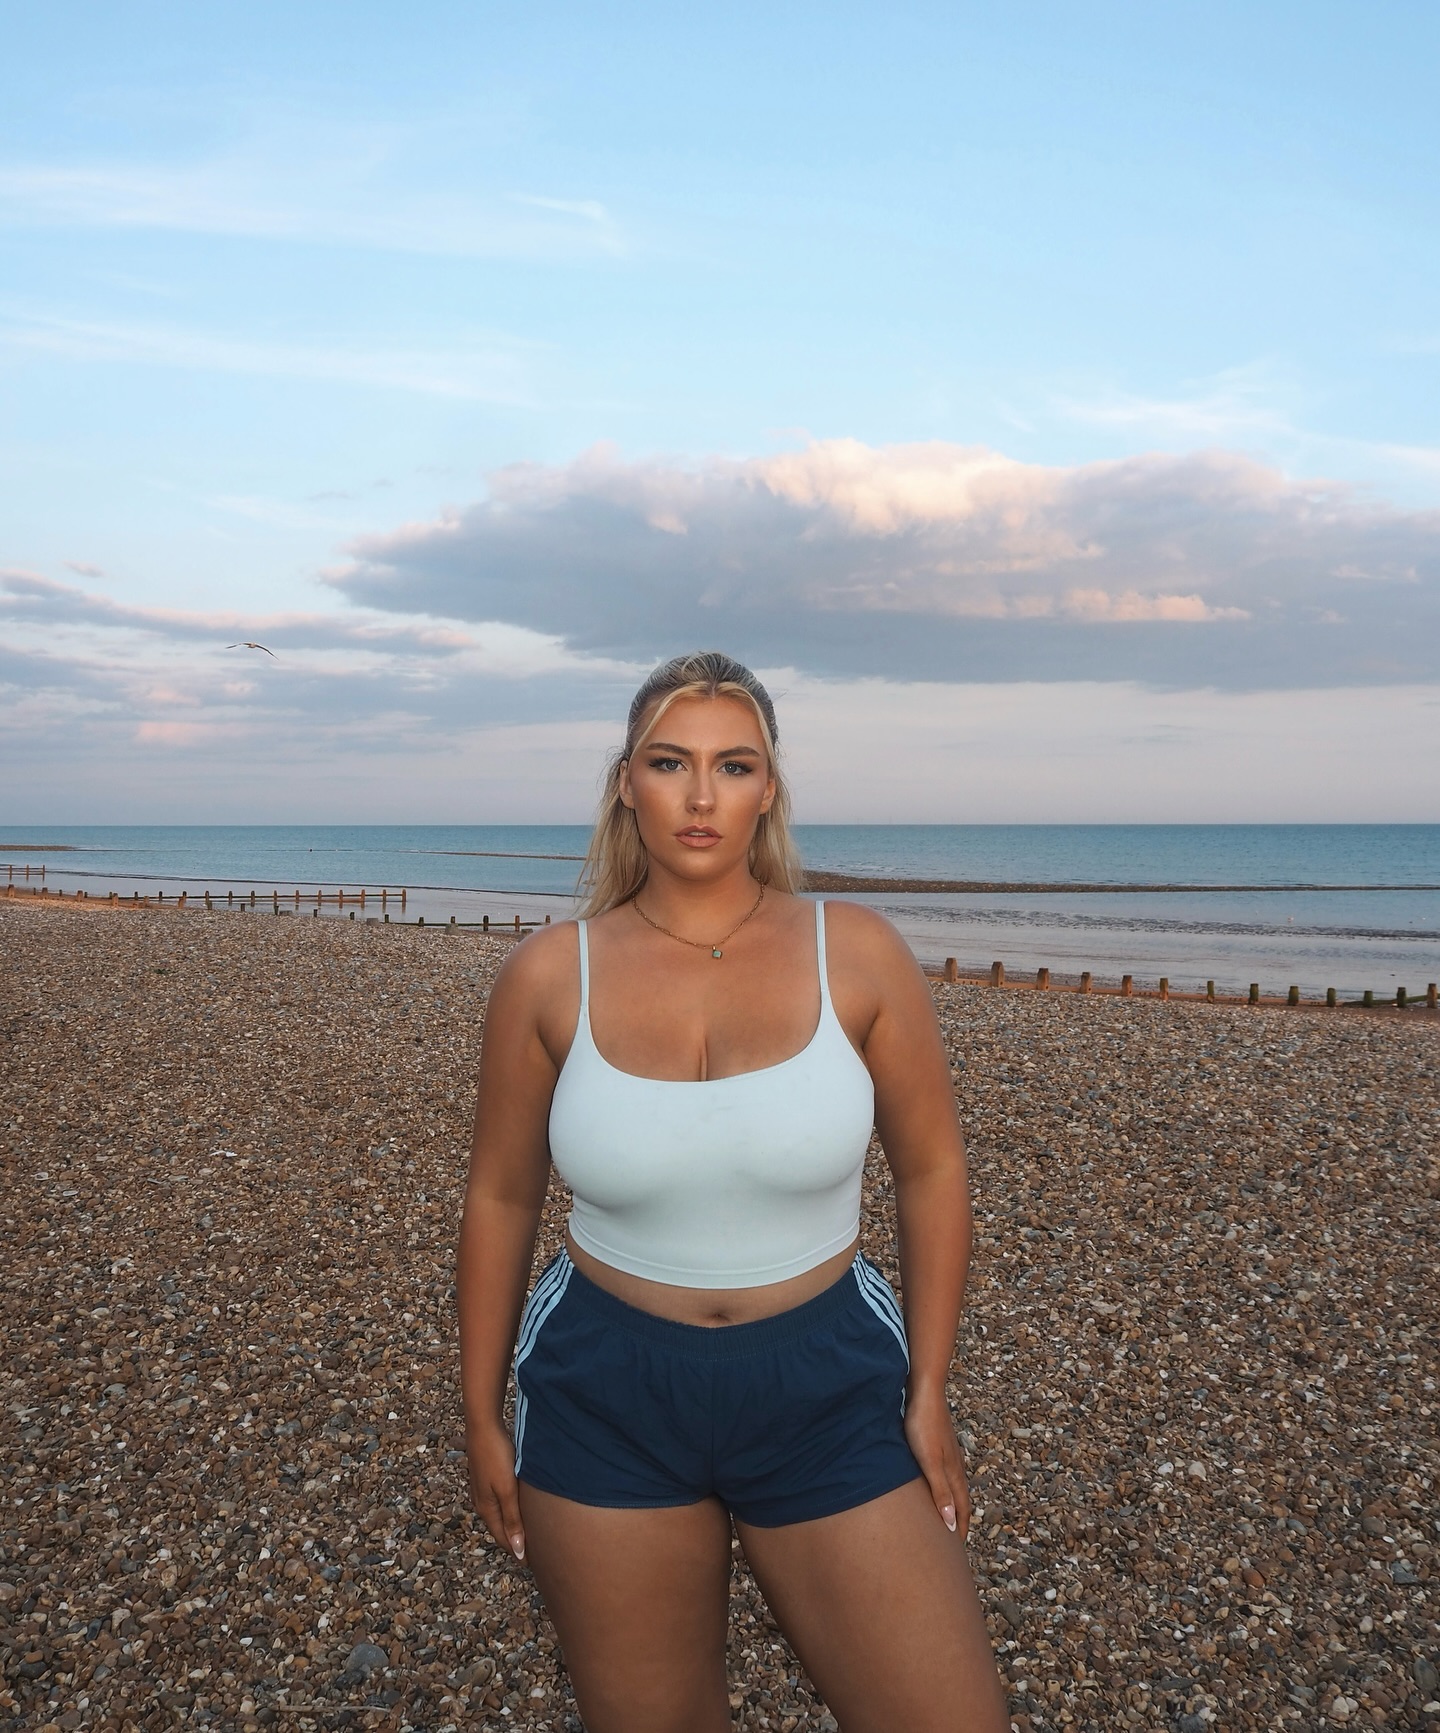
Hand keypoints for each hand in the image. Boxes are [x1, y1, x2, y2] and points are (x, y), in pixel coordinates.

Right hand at [465, 1420, 526, 1561]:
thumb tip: (517, 1550)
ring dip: (511, 1526)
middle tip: (534, 1553)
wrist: (483, 1426)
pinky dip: (509, 1511)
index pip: (504, 1539)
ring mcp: (482, 1489)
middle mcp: (482, 1502)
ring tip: (527, 1533)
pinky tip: (517, 1507)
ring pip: (499, 1515)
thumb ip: (513, 1519)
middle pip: (500, 1529)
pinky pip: (498, 1502)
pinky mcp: (486, 1477)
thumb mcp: (507, 1490)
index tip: (533, 1564)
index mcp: (487, 1509)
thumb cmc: (496, 1456)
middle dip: (514, 1542)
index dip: (518, 1552)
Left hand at [903, 1389, 971, 1539]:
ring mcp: (947, 1453)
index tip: (956, 1550)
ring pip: (953, 1485)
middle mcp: (955, 1465)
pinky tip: (934, 1483)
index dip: (960, 1528)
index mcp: (954, 1473)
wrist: (924, 1390)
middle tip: (953, 1540)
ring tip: (946, 1515)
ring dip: (952, 1503)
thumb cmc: (923, 1425)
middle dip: (959, 1519)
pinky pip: (944, 1473)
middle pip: (960, 1499)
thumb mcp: (929, 1462)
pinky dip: (943, 1487)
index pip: (962, 1508)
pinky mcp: (938, 1443)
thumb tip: (952, 1524)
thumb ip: (940, 1492)